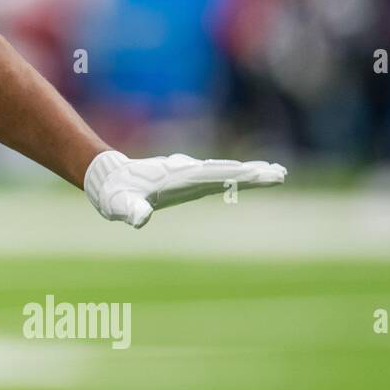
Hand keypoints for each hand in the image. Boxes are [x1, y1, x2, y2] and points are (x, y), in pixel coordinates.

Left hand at [84, 150, 285, 228]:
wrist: (108, 179)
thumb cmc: (116, 196)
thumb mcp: (121, 206)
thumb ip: (132, 211)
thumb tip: (140, 219)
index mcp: (180, 178)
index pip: (215, 176)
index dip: (238, 176)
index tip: (262, 173)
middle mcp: (188, 173)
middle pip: (226, 171)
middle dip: (253, 172)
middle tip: (280, 173)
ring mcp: (189, 174)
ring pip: (224, 171)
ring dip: (249, 172)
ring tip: (275, 172)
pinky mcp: (187, 178)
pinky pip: (217, 175)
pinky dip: (235, 175)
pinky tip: (248, 175)